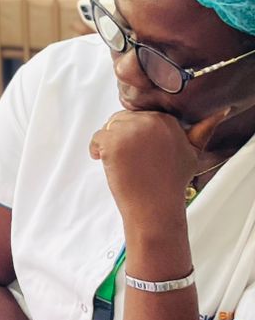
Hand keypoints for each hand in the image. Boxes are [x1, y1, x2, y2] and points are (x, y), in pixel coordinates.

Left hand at [89, 109, 227, 217]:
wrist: (156, 207)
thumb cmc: (171, 182)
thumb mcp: (193, 153)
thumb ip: (202, 131)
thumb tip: (222, 112)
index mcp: (167, 120)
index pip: (141, 115)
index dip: (137, 134)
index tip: (141, 152)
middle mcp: (150, 121)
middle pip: (123, 118)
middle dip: (122, 137)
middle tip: (130, 160)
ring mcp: (131, 130)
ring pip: (109, 127)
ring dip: (109, 143)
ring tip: (121, 162)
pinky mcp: (113, 142)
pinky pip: (97, 138)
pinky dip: (97, 150)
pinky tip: (107, 162)